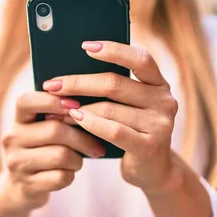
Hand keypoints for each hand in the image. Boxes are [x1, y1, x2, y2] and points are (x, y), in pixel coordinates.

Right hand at [0, 91, 104, 212]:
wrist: (21, 188)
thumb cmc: (41, 151)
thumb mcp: (40, 130)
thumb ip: (58, 116)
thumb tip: (91, 108)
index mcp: (17, 121)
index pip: (27, 102)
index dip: (52, 101)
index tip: (76, 105)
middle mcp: (12, 139)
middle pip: (55, 130)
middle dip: (82, 138)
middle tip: (97, 146)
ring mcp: (17, 163)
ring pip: (61, 155)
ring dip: (78, 159)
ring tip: (79, 160)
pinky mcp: (27, 186)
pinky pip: (61, 177)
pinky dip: (71, 175)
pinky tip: (68, 174)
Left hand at [43, 41, 178, 192]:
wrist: (151, 169)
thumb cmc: (130, 130)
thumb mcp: (126, 106)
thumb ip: (111, 88)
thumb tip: (69, 72)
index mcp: (159, 83)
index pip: (140, 59)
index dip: (113, 50)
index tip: (85, 46)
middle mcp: (164, 100)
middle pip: (115, 84)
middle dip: (78, 83)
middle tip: (52, 84)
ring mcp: (159, 124)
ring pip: (109, 109)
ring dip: (77, 108)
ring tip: (56, 108)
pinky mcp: (149, 147)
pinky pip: (112, 130)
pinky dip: (89, 123)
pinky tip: (74, 118)